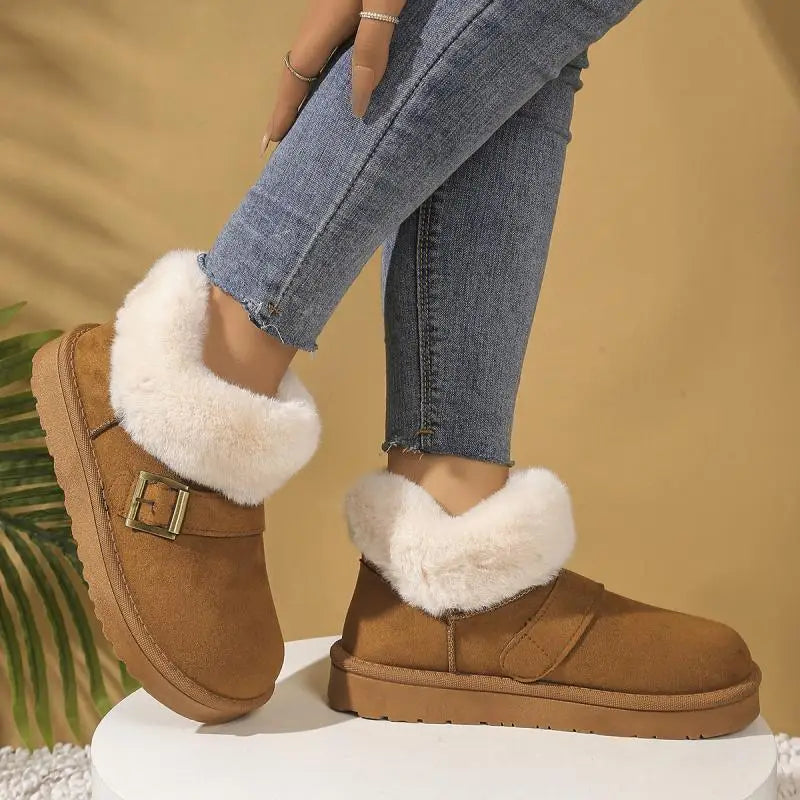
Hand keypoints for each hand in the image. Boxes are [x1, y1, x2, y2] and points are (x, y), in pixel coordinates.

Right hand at [265, 0, 406, 147]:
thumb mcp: (384, 5)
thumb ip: (371, 48)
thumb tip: (358, 106)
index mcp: (323, 26)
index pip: (297, 76)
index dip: (284, 110)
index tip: (272, 140)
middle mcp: (318, 21)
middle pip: (297, 70)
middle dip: (288, 105)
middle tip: (280, 138)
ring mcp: (328, 13)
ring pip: (310, 60)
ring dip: (303, 90)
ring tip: (303, 119)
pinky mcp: (342, 8)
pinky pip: (325, 50)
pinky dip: (321, 74)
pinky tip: (333, 84)